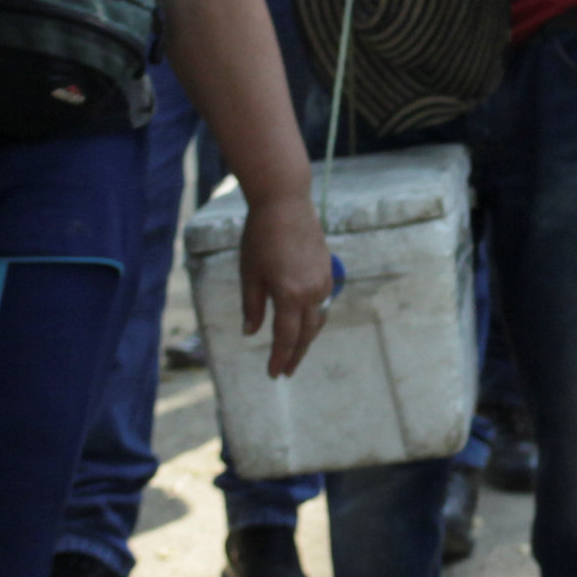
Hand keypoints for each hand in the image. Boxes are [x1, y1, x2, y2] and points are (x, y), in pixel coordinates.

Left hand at [237, 194, 334, 379]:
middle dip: (295, 354)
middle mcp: (311, 292)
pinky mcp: (328, 271)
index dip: (279, 358)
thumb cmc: (261, 235)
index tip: (274, 375)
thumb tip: (251, 333)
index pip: (286, 338)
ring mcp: (323, 281)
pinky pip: (322, 303)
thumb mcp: (249, 273)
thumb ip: (252, 306)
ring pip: (317, 320)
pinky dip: (313, 318)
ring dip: (306, 338)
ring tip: (294, 351)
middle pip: (306, 334)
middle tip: (286, 371)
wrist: (286, 202)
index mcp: (289, 295)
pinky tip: (304, 321)